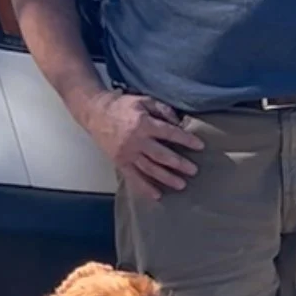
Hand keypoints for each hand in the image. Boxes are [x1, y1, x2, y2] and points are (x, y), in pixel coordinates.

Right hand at [79, 90, 202, 201]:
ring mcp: (127, 154)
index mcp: (144, 124)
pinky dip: (145, 188)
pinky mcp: (120, 162)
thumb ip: (163, 110)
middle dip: (179, 164)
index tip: (199, 146)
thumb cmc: (122, 106)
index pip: (170, 133)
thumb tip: (179, 123)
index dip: (186, 140)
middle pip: (161, 155)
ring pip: (150, 169)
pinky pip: (133, 178)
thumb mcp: (144, 101)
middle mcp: (136, 141)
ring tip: (181, 185)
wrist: (95, 113)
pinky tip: (157, 195)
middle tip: (193, 171)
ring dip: (166, 178)